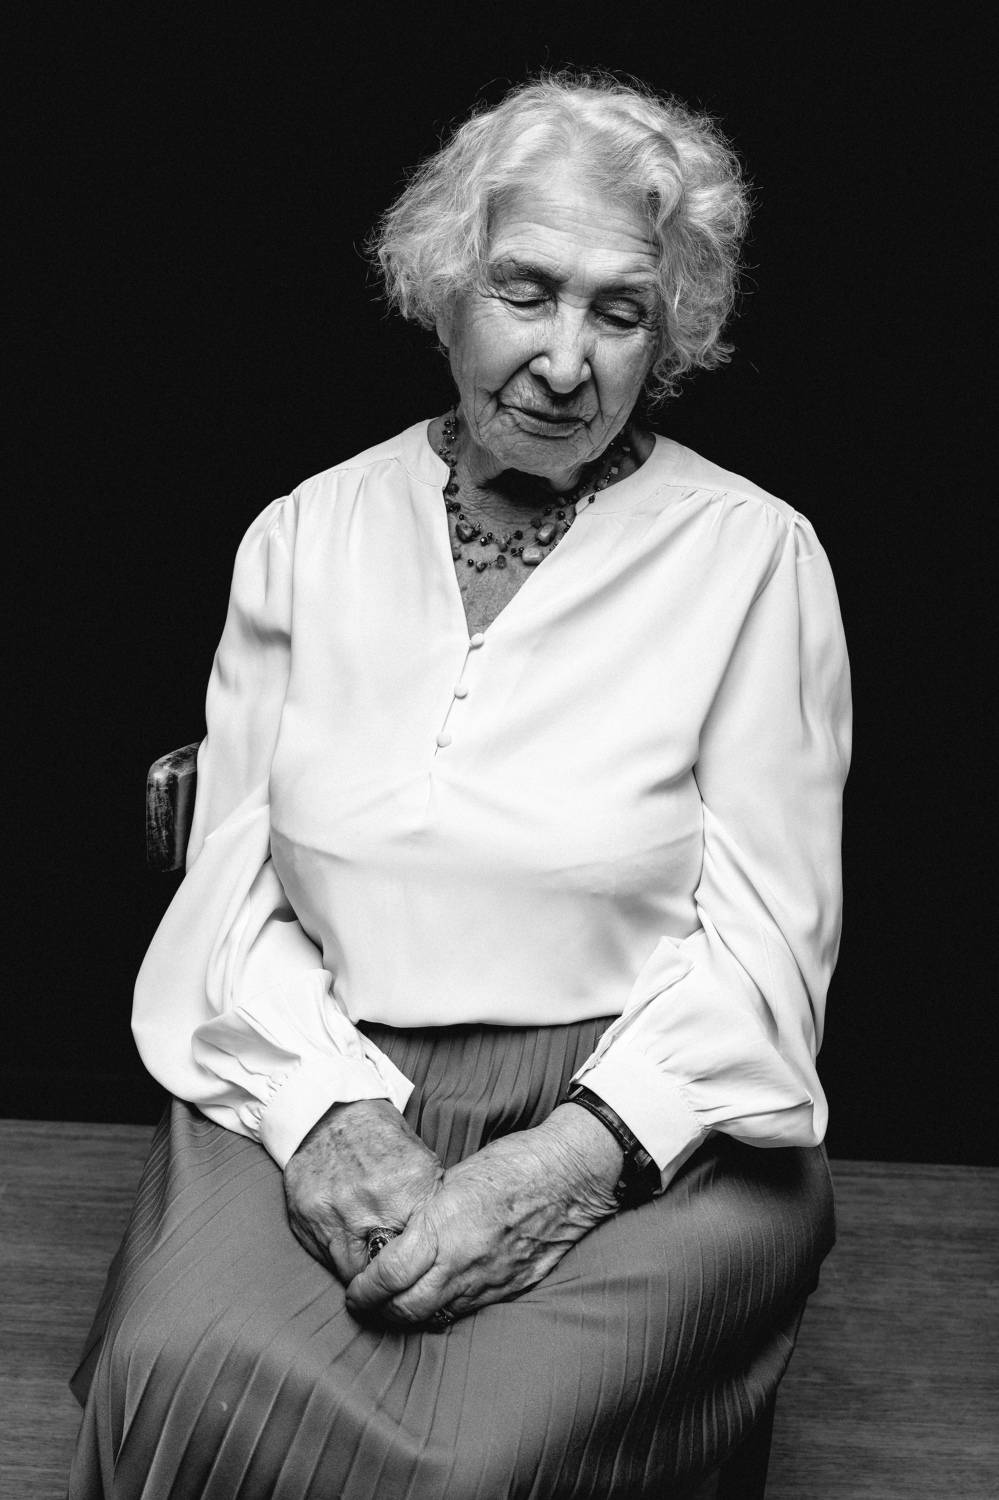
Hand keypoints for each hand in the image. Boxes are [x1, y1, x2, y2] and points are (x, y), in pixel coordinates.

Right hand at [283, 1098, 443, 1281]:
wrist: (331, 1111)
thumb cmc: (381, 1138)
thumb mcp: (421, 1160)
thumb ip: (430, 1201)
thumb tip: (441, 1243)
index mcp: (410, 1187)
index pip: (422, 1251)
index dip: (419, 1267)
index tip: (418, 1272)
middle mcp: (373, 1201)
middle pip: (386, 1268)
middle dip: (389, 1277)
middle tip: (392, 1276)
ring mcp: (337, 1210)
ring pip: (351, 1270)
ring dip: (360, 1272)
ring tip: (367, 1263)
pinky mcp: (308, 1215)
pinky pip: (324, 1256)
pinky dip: (335, 1257)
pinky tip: (344, 1244)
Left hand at [344, 1103, 622, 1327]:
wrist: (569, 1175)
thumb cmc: (511, 1164)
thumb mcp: (453, 1180)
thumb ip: (426, 1215)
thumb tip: (400, 1238)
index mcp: (442, 1226)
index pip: (388, 1275)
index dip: (363, 1292)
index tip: (354, 1293)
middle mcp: (462, 1260)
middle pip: (407, 1308)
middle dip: (381, 1313)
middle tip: (369, 1306)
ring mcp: (489, 1279)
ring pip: (437, 1315)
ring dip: (414, 1314)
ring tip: (400, 1305)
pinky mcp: (511, 1288)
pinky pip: (469, 1309)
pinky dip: (448, 1307)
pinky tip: (441, 1296)